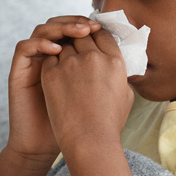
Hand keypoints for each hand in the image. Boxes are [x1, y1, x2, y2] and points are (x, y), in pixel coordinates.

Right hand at [6, 16, 101, 163]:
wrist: (46, 145)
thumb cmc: (74, 124)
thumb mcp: (97, 96)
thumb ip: (106, 77)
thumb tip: (126, 61)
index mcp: (66, 59)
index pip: (75, 30)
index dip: (88, 25)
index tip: (102, 27)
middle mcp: (48, 56)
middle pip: (59, 24)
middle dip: (76, 22)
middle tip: (91, 26)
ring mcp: (33, 62)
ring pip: (42, 30)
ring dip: (60, 27)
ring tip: (78, 33)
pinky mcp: (19, 71)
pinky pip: (24, 47)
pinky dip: (40, 44)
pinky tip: (57, 51)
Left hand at [40, 29, 134, 152]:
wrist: (89, 141)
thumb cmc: (109, 123)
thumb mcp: (126, 95)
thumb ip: (119, 74)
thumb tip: (114, 65)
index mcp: (115, 61)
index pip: (103, 34)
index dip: (96, 34)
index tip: (91, 39)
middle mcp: (93, 57)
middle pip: (82, 36)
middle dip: (78, 41)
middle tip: (75, 52)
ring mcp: (70, 64)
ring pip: (64, 46)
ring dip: (64, 53)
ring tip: (65, 69)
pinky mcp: (51, 73)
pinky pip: (49, 58)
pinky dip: (52, 64)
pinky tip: (55, 77)